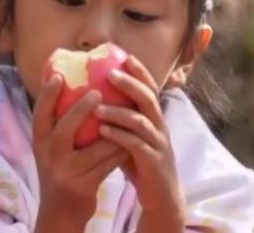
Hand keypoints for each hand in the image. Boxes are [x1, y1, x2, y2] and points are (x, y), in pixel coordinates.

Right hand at [32, 74, 127, 232]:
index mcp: (39, 141)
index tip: (58, 75)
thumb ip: (56, 122)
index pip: (39, 114)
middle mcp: (49, 155)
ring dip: (113, 130)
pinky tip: (131, 140)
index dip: (47, 95)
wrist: (60, 210)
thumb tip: (63, 81)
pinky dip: (120, 151)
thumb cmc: (59, 168)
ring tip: (126, 111)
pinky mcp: (83, 185)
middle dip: (80, 110)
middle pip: (64, 129)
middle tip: (97, 92)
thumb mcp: (50, 147)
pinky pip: (107, 164)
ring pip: (94, 147)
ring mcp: (66, 172)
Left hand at [96, 55, 185, 225]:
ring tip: (98, 107)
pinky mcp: (153, 162)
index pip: (150, 88)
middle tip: (109, 73)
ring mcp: (158, 144)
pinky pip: (135, 145)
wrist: (162, 196)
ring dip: (119, 112)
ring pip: (141, 122)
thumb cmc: (141, 162)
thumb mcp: (131, 135)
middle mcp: (159, 127)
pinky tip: (102, 131)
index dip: (140, 72)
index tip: (125, 56)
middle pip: (148, 99)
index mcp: (154, 118)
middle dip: (130, 84)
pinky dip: (119, 137)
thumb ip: (119, 119)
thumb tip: (92, 99)